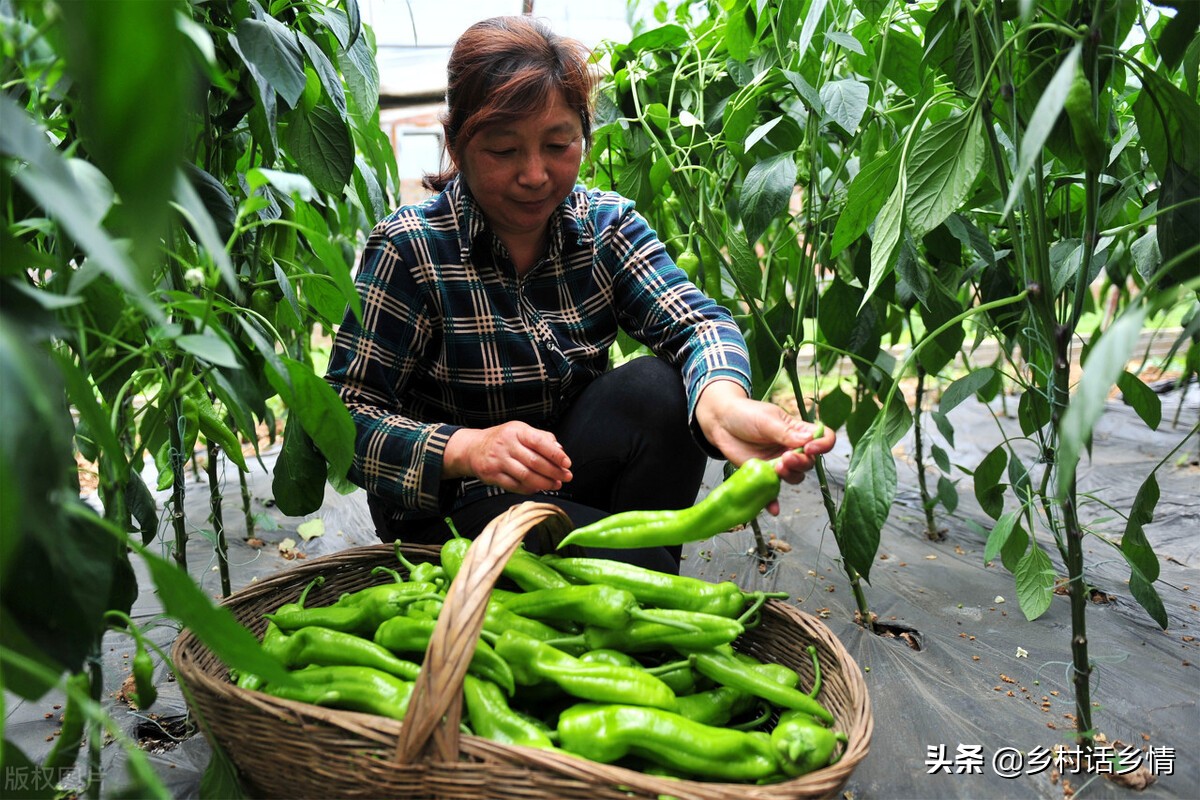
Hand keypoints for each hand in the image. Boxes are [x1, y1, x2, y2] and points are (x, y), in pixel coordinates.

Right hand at [443, 421, 571, 493]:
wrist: (473, 449)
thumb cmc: (503, 439)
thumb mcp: (520, 430)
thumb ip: (541, 438)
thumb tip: (559, 450)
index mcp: (516, 431)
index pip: (539, 442)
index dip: (555, 454)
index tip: (567, 463)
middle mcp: (506, 445)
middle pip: (535, 462)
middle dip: (554, 472)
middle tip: (566, 477)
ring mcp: (498, 461)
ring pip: (526, 476)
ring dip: (544, 483)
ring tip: (555, 485)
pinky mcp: (492, 475)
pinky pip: (515, 486)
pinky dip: (529, 489)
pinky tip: (538, 488)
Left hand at [695, 380, 835, 513]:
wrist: (721, 422)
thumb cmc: (746, 414)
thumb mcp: (767, 420)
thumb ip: (786, 432)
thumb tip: (808, 440)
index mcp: (798, 431)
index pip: (823, 438)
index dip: (822, 445)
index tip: (809, 448)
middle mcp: (792, 448)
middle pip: (809, 462)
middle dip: (801, 462)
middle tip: (785, 458)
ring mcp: (779, 462)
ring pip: (795, 477)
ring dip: (790, 476)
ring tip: (776, 468)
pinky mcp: (764, 474)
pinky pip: (773, 491)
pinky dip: (773, 501)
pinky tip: (773, 509)